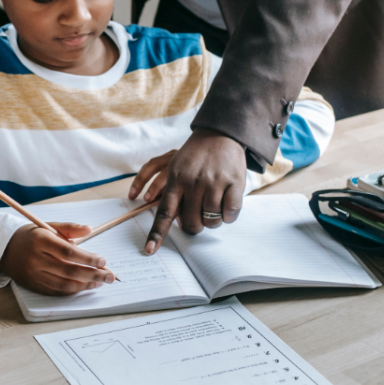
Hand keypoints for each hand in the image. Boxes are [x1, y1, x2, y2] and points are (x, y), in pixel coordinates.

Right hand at [0, 223, 114, 295]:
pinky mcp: (33, 285)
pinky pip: (56, 291)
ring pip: (64, 284)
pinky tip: (84, 286)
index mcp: (40, 240)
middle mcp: (36, 259)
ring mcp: (33, 274)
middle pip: (69, 271)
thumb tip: (89, 229)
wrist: (4, 249)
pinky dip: (73, 290)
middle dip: (93, 275)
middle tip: (110, 276)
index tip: (103, 261)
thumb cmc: (31, 236)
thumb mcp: (48, 226)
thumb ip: (70, 228)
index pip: (69, 252)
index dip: (88, 258)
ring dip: (86, 285)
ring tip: (100, 282)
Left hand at [131, 128, 246, 252]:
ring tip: (213, 205)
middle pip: (190, 223)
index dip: (157, 234)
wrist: (220, 134)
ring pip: (212, 221)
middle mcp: (193, 183)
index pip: (164, 212)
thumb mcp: (175, 167)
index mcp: (175, 181)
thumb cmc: (195, 156)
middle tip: (198, 216)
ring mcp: (214, 183)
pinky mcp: (234, 183)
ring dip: (213, 220)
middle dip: (194, 226)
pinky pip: (230, 214)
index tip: (149, 250)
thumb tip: (171, 220)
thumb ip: (170, 192)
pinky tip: (226, 203)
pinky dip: (228, 215)